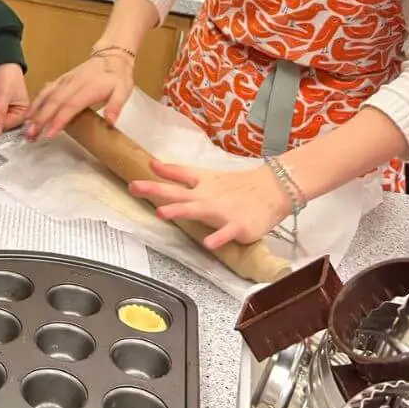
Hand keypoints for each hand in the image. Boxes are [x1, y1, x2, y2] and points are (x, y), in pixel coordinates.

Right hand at [25, 51, 134, 140]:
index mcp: (88, 89)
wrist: (111, 56)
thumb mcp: (123, 91)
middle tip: (31, 135)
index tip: (49, 134)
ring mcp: (65, 81)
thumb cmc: (117, 77)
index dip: (59, 120)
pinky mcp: (61, 79)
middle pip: (54, 102)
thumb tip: (111, 122)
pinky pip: (45, 90)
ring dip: (35, 111)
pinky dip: (35, 101)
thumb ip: (115, 106)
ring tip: (26, 126)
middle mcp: (73, 84)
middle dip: (41, 119)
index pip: (71, 106)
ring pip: (46, 95)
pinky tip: (29, 112)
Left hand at [129, 160, 291, 248]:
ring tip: (161, 213)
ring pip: (198, 211)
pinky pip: (226, 233)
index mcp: (203, 184)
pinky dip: (218, 237)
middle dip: (156, 190)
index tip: (140, 172)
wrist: (273, 190)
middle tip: (135, 188)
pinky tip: (208, 243)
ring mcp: (223, 211)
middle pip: (179, 192)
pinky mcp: (238, 226)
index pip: (178, 175)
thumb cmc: (238, 186)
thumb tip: (154, 164)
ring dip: (179, 211)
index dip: (160, 173)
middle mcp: (208, 196)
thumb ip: (180, 173)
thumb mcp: (207, 176)